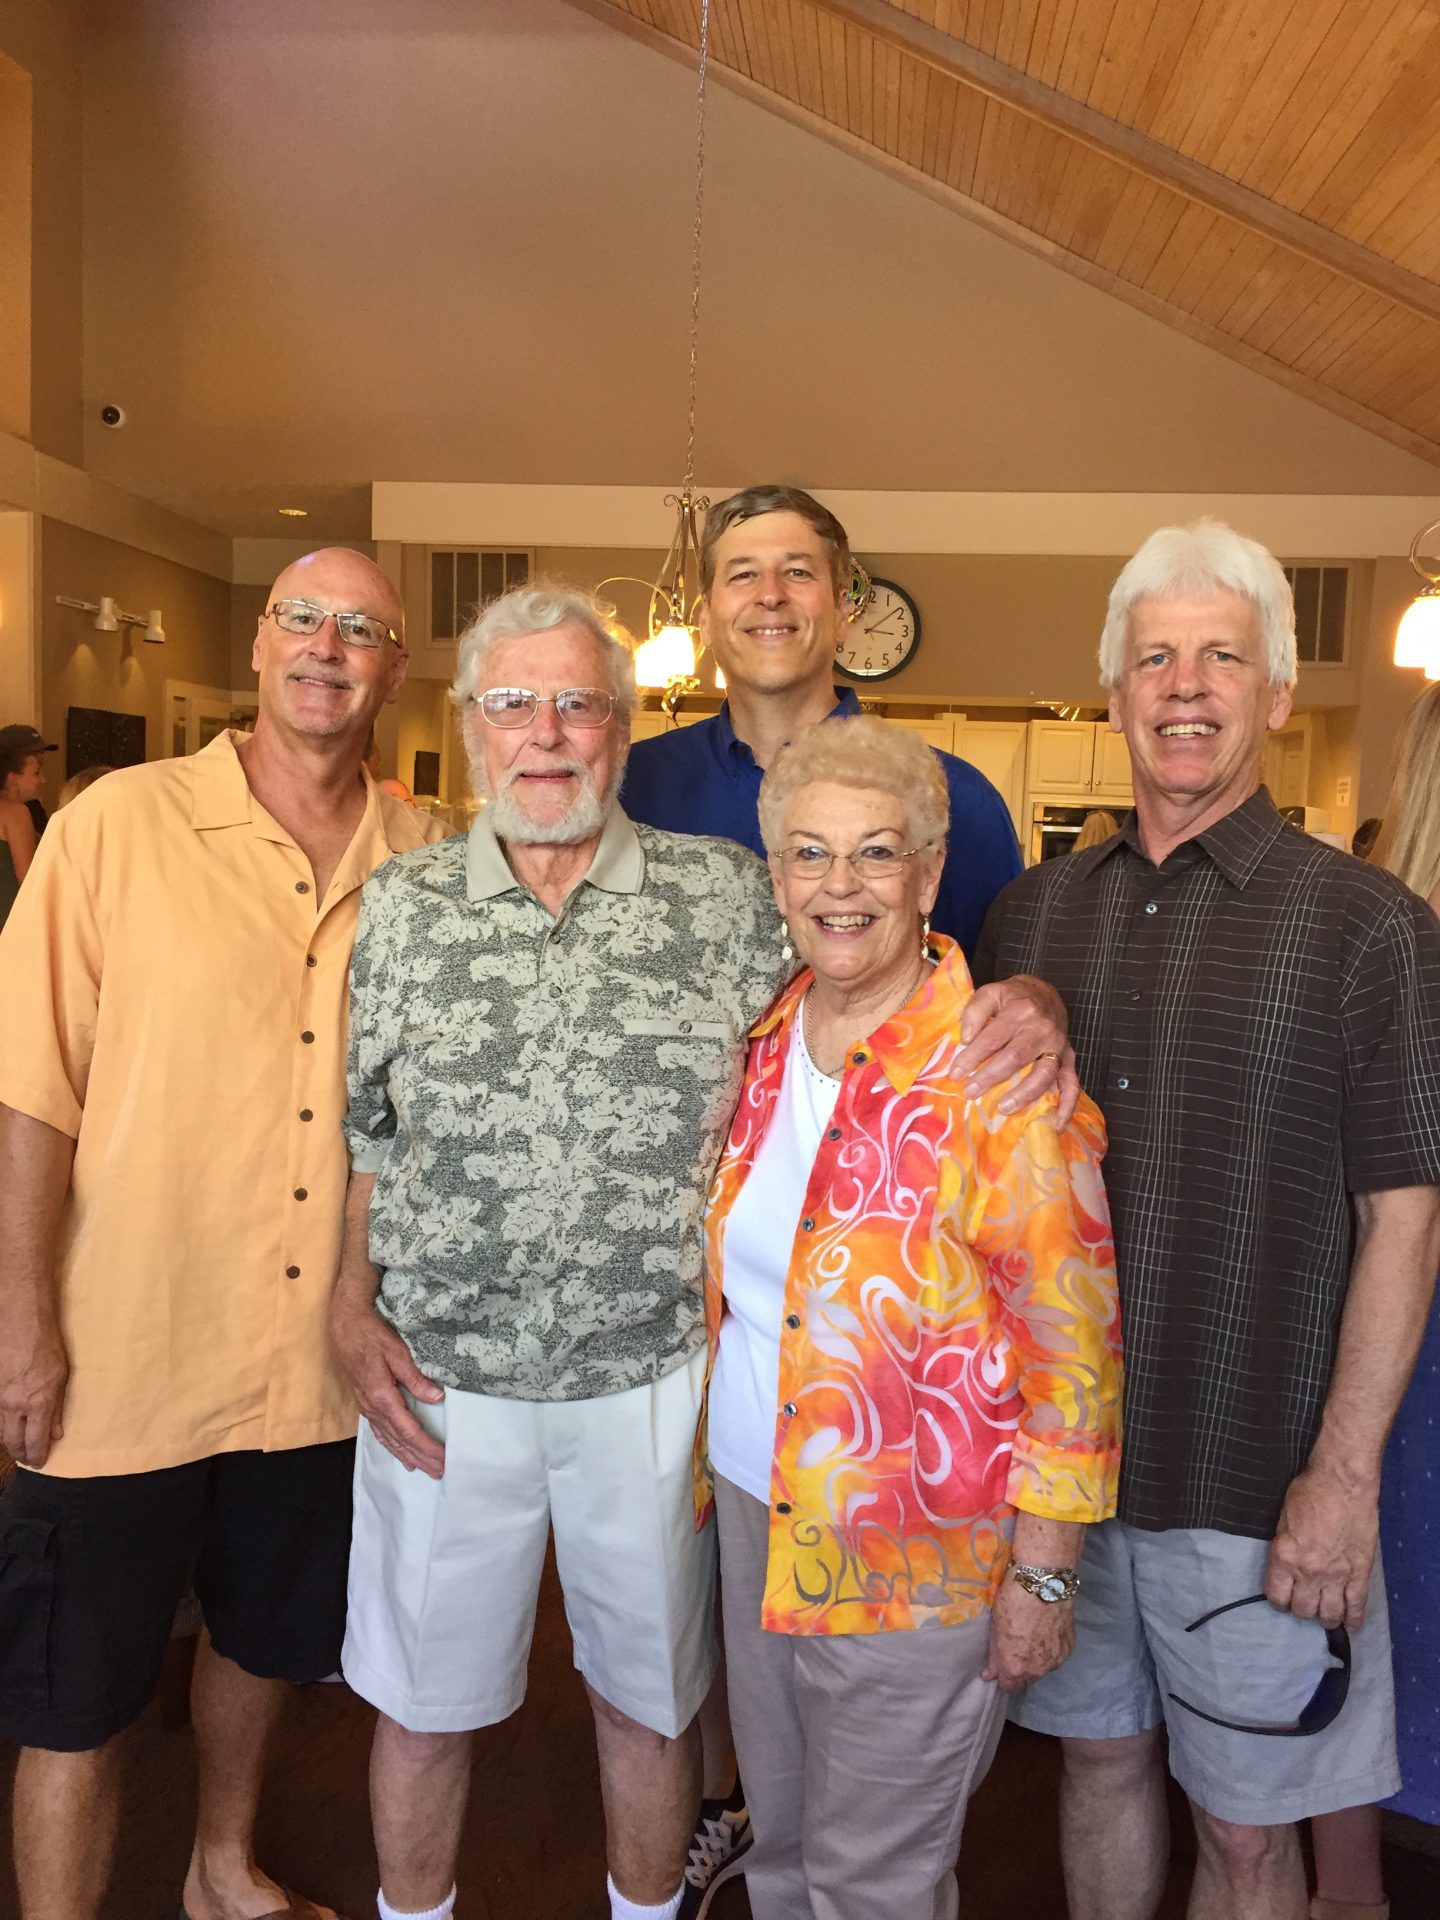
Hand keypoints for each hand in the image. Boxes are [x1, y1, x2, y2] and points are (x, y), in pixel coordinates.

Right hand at [0, 1312, 68, 1467]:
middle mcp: (14, 1405)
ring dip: (8, 1439)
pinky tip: (6, 1422)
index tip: (39, 1461)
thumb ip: (57, 1407)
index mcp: (37, 1403)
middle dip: (20, 1454)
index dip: (36, 1456)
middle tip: (26, 1458)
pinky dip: (0, 1421)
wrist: (20, 1320)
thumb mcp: (61, 1376)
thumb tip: (57, 1432)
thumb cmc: (45, 1344)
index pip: (35, 1442)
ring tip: (17, 1442)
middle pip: (12, 1442)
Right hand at [329, 1297, 445, 1478]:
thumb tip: (437, 1398)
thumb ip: (415, 1378)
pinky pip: (379, 1431)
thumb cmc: (371, 1334)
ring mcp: (366, 1407)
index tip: (444, 1458)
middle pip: (400, 1441)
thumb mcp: (397, 1351)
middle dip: (421, 1458)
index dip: (427, 1447)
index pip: (409, 1431)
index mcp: (382, 1397)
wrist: (344, 1325)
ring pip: (388, 1439)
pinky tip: (400, 1453)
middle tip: (440, 1472)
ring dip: (407, 1455)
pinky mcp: (364, 1402)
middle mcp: (372, 1408)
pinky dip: (391, 1446)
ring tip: (424, 1469)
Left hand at [959, 975, 1078, 1125]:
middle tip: (970, 1092)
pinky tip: (1056, 1124)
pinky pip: (1072, 1084)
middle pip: (1015, 1057)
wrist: (1044, 993)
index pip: (992, 1038)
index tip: (955, 1073)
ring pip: (1044, 1074)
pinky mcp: (1069, 1059)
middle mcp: (1042, 1029)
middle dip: (990, 1077)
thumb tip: (965, 1039)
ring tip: (1003, 1108)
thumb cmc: (1011, 998)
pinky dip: (1067, 1105)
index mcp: (1020, 1011)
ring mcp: (1058, 1046)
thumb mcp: (990, 993)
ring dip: (1024, 1094)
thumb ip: (975, 1012)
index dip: (972, 1057)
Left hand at [983, 1574, 1074, 1691]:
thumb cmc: (1012, 1602)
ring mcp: (1056, 1660)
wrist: (1043, 1583)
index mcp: (1015, 1668)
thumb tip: (989, 1676)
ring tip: (1033, 1635)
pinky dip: (1051, 1648)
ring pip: (1043, 1668)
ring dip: (1037, 1659)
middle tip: (1017, 1644)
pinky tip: (1046, 1632)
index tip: (1002, 1662)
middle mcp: (1038, 1670)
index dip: (1003, 1675)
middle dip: (1020, 1667)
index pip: (1008, 1686)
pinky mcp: (1069, 1648)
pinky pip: (1056, 1656)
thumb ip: (994, 1656)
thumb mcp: (996, 1628)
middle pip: (1027, 1678)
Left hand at [1266, 1464, 1378, 1630]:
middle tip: (1305, 1601)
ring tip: (1325, 1614)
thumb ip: (1284, 1548)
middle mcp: (1309, 1572)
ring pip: (1329, 1614)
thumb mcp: (1282, 1520)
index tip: (1283, 1597)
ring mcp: (1337, 1576)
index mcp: (1285, 1557)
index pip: (1277, 1597)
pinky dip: (1353, 1620)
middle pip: (1303, 1610)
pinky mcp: (1360, 1574)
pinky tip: (1350, 1625)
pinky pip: (1357, 1606)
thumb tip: (1286, 1565)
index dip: (1279, 1601)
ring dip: (1325, 1618)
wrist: (1343, 1483)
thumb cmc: (1308, 1492)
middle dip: (1301, 1609)